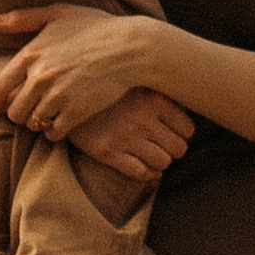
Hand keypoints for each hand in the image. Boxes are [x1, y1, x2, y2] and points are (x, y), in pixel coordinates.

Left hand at [0, 0, 170, 138]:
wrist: (130, 47)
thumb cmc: (95, 28)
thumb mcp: (58, 13)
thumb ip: (22, 18)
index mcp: (31, 54)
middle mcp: (40, 77)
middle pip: (15, 111)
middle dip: (20, 114)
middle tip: (30, 111)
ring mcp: (58, 96)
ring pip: (33, 123)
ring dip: (38, 123)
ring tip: (47, 116)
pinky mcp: (76, 111)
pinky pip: (54, 132)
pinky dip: (55, 131)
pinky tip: (62, 123)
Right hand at [78, 86, 197, 183]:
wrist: (66, 92)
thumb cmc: (107, 85)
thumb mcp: (137, 80)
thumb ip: (161, 91)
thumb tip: (188, 107)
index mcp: (154, 99)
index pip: (188, 129)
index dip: (182, 133)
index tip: (173, 131)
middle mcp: (142, 119)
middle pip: (179, 149)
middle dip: (173, 149)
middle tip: (163, 145)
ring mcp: (124, 136)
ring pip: (162, 163)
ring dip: (159, 161)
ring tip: (152, 154)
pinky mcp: (106, 151)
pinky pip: (140, 173)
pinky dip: (147, 174)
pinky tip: (144, 167)